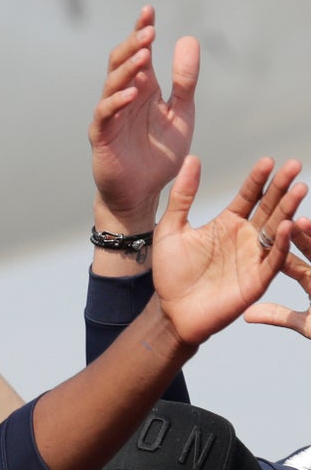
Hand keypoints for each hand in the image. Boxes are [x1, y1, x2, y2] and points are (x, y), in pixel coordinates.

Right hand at [90, 7, 198, 227]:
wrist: (143, 194)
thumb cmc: (159, 156)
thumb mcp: (181, 114)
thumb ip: (185, 80)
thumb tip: (186, 40)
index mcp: (142, 90)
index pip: (138, 54)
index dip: (141, 33)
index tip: (149, 12)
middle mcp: (123, 99)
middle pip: (121, 64)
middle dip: (133, 45)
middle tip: (149, 32)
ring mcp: (110, 118)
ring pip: (111, 85)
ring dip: (126, 70)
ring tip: (144, 57)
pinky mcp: (102, 138)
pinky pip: (105, 115)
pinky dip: (117, 102)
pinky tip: (133, 93)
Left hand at [155, 156, 296, 346]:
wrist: (170, 310)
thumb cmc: (170, 272)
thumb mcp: (171, 228)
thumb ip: (182, 196)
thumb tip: (191, 158)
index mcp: (227, 223)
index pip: (248, 196)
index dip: (258, 179)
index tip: (268, 161)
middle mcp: (245, 237)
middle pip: (268, 207)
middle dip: (282, 187)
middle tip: (295, 165)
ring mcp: (253, 257)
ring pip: (277, 229)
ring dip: (289, 209)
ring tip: (300, 188)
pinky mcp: (257, 279)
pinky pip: (274, 259)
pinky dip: (282, 243)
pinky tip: (289, 225)